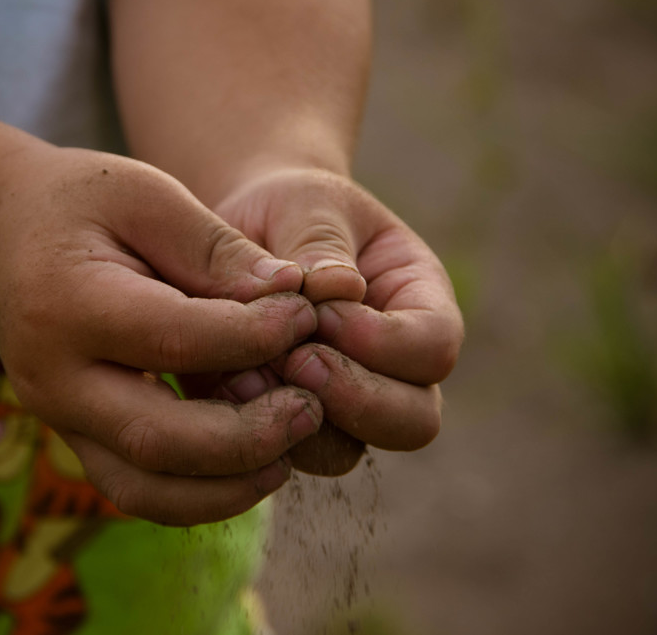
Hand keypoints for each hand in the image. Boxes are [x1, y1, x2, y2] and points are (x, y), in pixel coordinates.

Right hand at [0, 147, 324, 524]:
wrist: (0, 235)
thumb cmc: (79, 204)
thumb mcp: (146, 196)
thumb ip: (217, 249)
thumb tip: (296, 296)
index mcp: (68, 305)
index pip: (176, 340)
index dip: (256, 336)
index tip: (308, 314)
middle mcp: (53, 378)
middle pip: (158, 439)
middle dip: (249, 435)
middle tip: (312, 408)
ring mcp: (58, 419)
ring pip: (145, 487)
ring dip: (228, 486)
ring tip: (291, 452)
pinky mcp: (75, 438)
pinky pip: (137, 490)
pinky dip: (199, 494)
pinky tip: (253, 465)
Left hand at [213, 168, 463, 474]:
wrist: (244, 234)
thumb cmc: (289, 209)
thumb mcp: (308, 203)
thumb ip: (321, 240)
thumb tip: (339, 289)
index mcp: (419, 302)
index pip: (434, 347)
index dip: (383, 342)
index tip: (322, 313)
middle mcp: (395, 367)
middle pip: (413, 421)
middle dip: (353, 398)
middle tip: (293, 358)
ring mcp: (345, 404)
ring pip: (346, 451)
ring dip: (297, 418)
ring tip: (247, 368)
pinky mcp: (291, 422)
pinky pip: (284, 452)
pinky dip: (253, 426)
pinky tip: (222, 382)